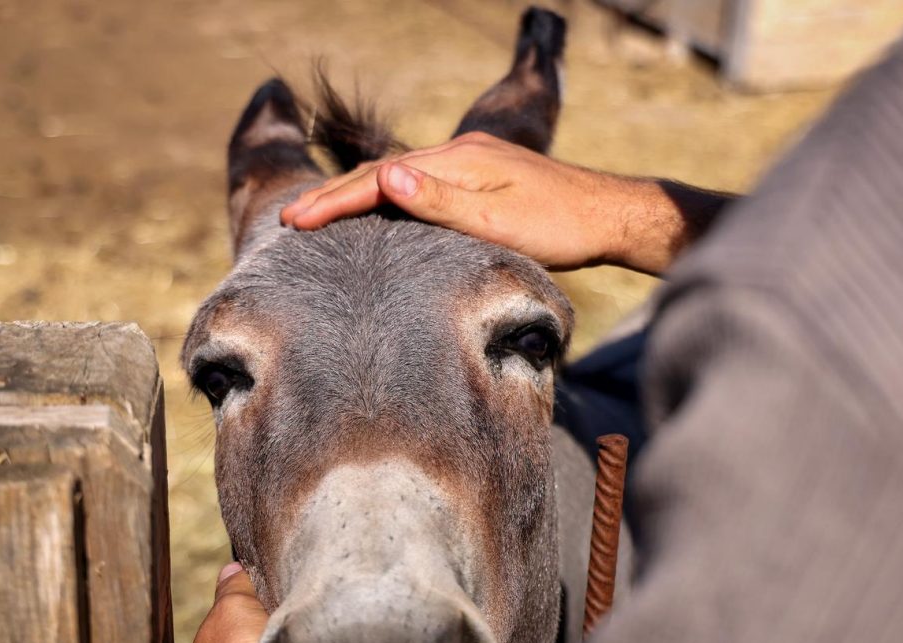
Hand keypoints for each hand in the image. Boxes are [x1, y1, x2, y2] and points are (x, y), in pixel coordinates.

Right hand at [280, 131, 731, 275]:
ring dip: (357, 195)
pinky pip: (421, 184)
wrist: (612, 217)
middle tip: (291, 220)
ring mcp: (473, 163)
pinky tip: (380, 212)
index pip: (380, 180)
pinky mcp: (484, 178)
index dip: (335, 201)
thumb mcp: (498, 222)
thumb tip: (385, 178)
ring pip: (400, 177)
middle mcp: (460, 154)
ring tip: (320, 216)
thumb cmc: (560, 227)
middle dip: (335, 196)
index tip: (296, 222)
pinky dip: (388, 198)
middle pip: (383, 173)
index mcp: (457, 161)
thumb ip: (440, 202)